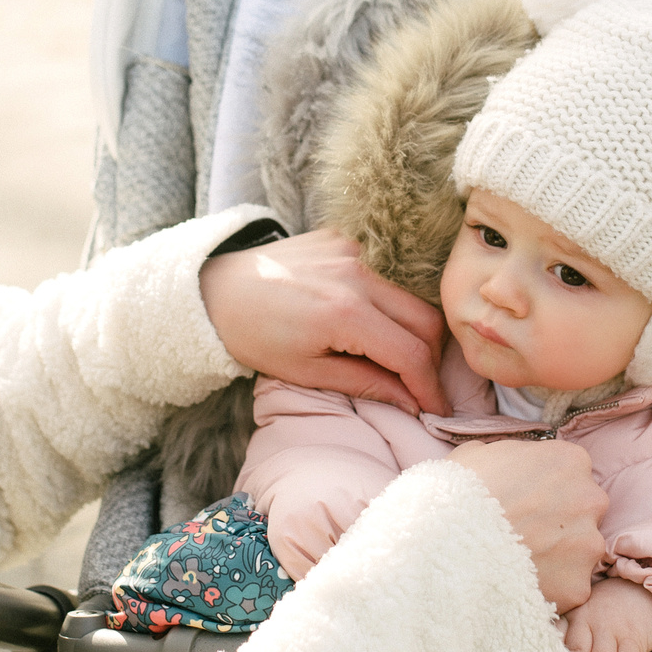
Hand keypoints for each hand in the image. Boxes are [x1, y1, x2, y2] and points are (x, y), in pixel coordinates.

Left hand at [201, 229, 448, 415]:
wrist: (216, 289)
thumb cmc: (255, 336)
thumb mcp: (307, 372)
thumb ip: (366, 384)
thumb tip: (411, 402)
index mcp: (346, 313)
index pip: (412, 354)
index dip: (429, 388)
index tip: (436, 411)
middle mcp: (358, 275)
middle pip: (425, 320)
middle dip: (431, 360)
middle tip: (421, 387)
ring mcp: (353, 251)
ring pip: (411, 296)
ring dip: (414, 330)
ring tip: (399, 358)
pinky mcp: (344, 239)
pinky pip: (386, 274)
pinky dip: (389, 302)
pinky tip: (372, 322)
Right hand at [447, 439, 606, 614]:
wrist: (444, 546)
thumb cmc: (457, 494)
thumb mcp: (478, 454)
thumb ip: (510, 456)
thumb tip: (510, 464)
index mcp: (569, 460)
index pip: (569, 472)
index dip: (544, 488)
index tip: (524, 501)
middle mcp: (590, 499)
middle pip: (581, 511)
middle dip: (558, 521)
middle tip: (521, 532)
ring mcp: (588, 545)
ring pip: (578, 551)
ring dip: (556, 555)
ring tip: (516, 561)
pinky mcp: (579, 586)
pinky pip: (568, 586)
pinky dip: (550, 588)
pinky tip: (520, 583)